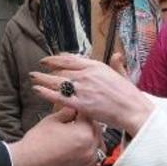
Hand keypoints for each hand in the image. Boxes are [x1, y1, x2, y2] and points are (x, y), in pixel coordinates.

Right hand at [7, 107, 100, 165]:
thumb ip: (66, 113)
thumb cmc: (37, 144)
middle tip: (74, 123)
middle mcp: (90, 149)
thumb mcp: (51, 121)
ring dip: (88, 139)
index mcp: (84, 134)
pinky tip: (73, 149)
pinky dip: (86, 152)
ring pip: (95, 145)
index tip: (76, 111)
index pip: (88, 116)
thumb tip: (73, 108)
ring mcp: (87, 162)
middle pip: (95, 131)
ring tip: (72, 137)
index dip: (80, 112)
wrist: (27, 165)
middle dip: (86, 125)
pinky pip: (91, 158)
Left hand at [30, 54, 154, 135]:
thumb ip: (117, 65)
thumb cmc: (130, 96)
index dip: (58, 58)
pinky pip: (59, 97)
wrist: (134, 110)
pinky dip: (46, 92)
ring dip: (43, 78)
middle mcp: (87, 75)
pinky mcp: (81, 104)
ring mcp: (83, 89)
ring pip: (57, 81)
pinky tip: (37, 90)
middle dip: (48, 68)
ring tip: (33, 77)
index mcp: (96, 66)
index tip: (50, 59)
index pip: (71, 59)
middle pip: (61, 68)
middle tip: (38, 67)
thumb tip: (116, 55)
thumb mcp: (123, 75)